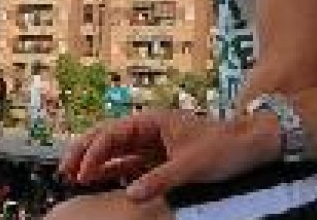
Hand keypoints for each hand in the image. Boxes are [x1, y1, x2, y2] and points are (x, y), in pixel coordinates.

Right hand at [59, 110, 279, 203]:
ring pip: (115, 151)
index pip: (114, 133)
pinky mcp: (159, 158)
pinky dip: (111, 171)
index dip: (94, 151)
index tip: (82, 170)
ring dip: (94, 162)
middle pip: (107, 137)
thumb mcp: (192, 166)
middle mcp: (149, 129)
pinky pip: (128, 163)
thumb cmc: (224, 147)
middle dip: (84, 151)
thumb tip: (130, 196)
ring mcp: (153, 143)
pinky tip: (96, 180)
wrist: (252, 145)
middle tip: (64, 169)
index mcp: (153, 121)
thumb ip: (159, 180)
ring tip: (72, 176)